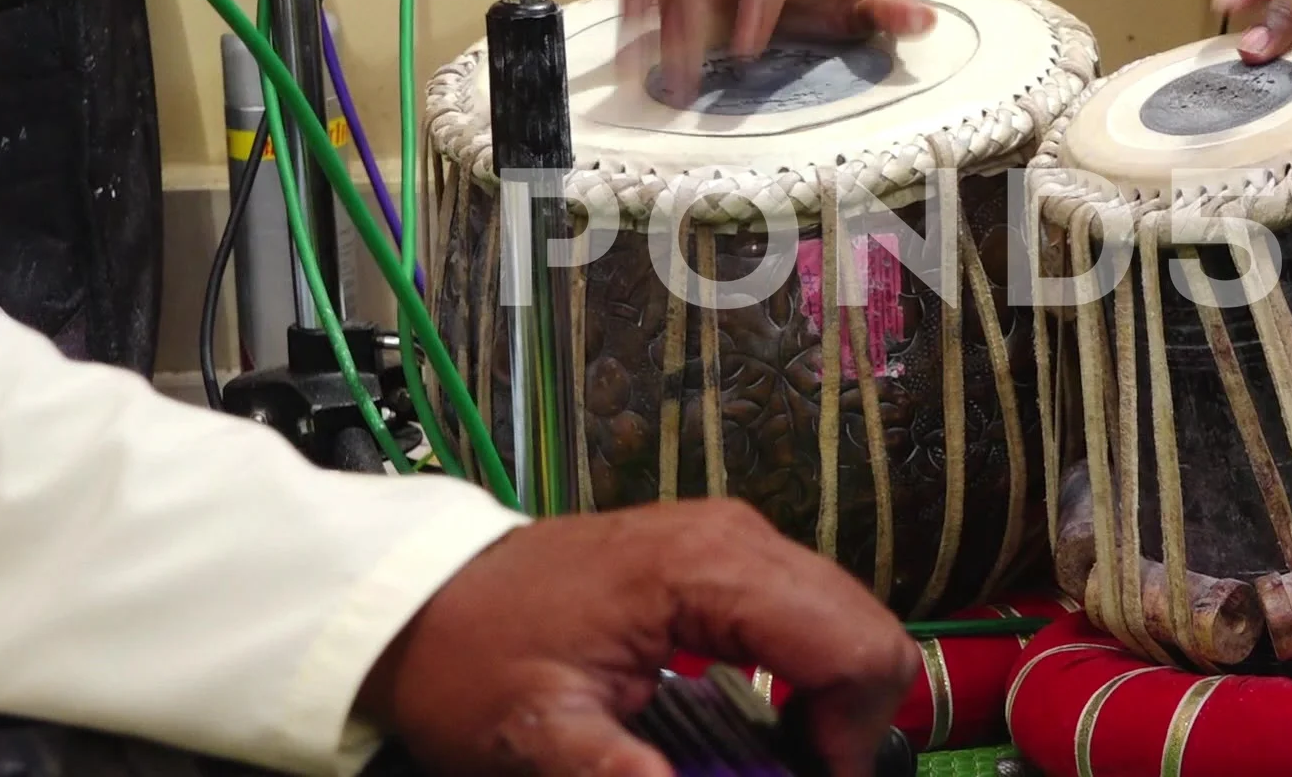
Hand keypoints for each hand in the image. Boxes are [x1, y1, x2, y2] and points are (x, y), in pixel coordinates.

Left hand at [358, 499, 917, 776]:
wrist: (424, 598)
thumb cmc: (475, 661)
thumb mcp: (540, 741)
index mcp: (707, 570)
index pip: (850, 645)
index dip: (851, 736)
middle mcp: (738, 537)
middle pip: (867, 629)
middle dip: (854, 720)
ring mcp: (734, 537)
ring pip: (851, 618)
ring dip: (837, 698)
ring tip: (783, 757)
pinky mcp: (725, 553)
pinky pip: (811, 610)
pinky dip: (813, 671)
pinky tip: (768, 717)